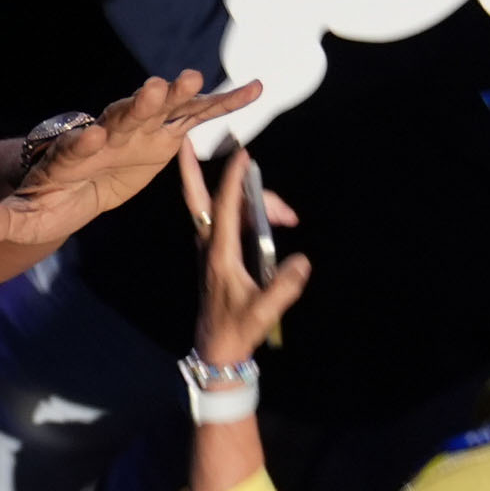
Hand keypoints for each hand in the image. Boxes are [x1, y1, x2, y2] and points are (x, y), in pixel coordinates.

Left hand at [0, 70, 263, 247]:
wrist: (72, 178)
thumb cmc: (45, 198)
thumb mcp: (22, 216)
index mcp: (69, 155)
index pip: (73, 146)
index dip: (80, 140)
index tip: (90, 134)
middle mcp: (105, 133)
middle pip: (119, 118)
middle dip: (135, 106)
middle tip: (151, 89)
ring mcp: (138, 130)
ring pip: (160, 111)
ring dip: (178, 97)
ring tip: (196, 80)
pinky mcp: (165, 134)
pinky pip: (196, 118)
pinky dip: (222, 104)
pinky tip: (253, 89)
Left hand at [183, 144, 311, 362]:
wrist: (217, 349)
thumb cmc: (237, 330)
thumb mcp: (263, 311)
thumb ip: (283, 288)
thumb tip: (303, 261)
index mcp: (219, 255)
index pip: (224, 209)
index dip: (233, 181)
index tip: (241, 155)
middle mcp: (211, 246)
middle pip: (201, 200)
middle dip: (193, 170)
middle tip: (186, 141)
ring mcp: (212, 249)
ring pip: (226, 210)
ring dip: (253, 200)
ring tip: (290, 216)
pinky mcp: (218, 256)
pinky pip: (229, 222)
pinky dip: (249, 212)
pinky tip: (275, 219)